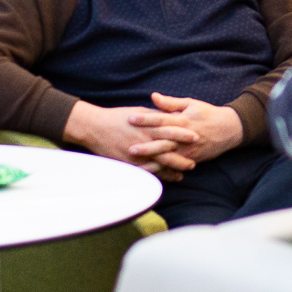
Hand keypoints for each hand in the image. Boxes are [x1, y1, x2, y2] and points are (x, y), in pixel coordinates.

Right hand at [63, 101, 198, 176]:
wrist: (95, 127)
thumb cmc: (118, 117)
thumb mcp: (139, 112)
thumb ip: (156, 116)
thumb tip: (171, 116)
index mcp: (147, 126)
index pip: (170, 130)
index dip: (184, 134)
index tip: (196, 137)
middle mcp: (144, 140)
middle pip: (167, 150)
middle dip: (182, 156)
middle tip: (195, 161)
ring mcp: (136, 154)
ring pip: (159, 164)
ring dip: (173, 169)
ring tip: (184, 172)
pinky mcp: (128, 163)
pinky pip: (146, 172)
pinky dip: (158, 176)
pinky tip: (166, 178)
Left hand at [137, 93, 243, 163]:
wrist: (229, 129)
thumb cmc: (207, 113)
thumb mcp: (190, 104)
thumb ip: (170, 103)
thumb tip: (153, 96)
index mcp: (183, 120)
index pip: (161, 119)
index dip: (146, 119)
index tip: (131, 118)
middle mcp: (184, 136)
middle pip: (163, 142)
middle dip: (147, 146)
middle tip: (130, 148)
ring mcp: (188, 150)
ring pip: (168, 158)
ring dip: (153, 163)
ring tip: (137, 167)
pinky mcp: (191, 159)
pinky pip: (175, 167)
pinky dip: (164, 172)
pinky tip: (151, 176)